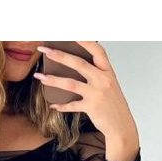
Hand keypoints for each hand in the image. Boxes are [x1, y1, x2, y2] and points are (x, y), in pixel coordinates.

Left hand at [33, 41, 139, 157]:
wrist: (122, 126)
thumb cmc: (113, 105)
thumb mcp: (109, 85)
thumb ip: (96, 74)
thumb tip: (73, 65)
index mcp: (108, 72)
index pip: (97, 50)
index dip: (85, 40)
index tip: (71, 33)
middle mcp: (103, 80)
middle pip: (78, 63)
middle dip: (59, 55)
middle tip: (44, 50)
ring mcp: (97, 94)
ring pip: (71, 83)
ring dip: (53, 79)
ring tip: (40, 76)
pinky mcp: (91, 107)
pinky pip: (72, 105)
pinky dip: (61, 105)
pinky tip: (53, 104)